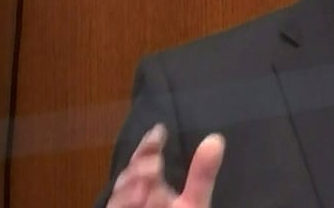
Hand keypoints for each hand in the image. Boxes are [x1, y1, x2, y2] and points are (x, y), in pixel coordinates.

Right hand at [106, 124, 224, 207]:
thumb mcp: (193, 203)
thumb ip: (201, 175)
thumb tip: (215, 139)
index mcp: (148, 191)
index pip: (141, 164)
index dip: (147, 148)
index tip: (159, 132)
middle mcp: (131, 203)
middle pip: (126, 182)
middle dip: (137, 173)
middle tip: (154, 165)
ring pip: (118, 204)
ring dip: (129, 194)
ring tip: (147, 188)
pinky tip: (141, 199)